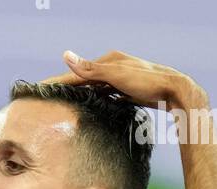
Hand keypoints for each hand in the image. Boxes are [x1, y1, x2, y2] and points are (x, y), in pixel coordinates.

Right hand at [47, 49, 200, 108]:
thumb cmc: (147, 82)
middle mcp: (115, 67)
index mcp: (109, 61)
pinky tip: (94, 105)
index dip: (59, 79)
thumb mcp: (116, 74)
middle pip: (86, 79)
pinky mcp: (129, 91)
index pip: (78, 72)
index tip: (42, 86)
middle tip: (50, 94)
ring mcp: (123, 79)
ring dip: (82, 93)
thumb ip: (90, 69)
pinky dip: (97, 99)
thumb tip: (66, 55)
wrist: (174, 91)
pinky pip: (107, 95)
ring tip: (66, 101)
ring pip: (97, 87)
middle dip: (68, 86)